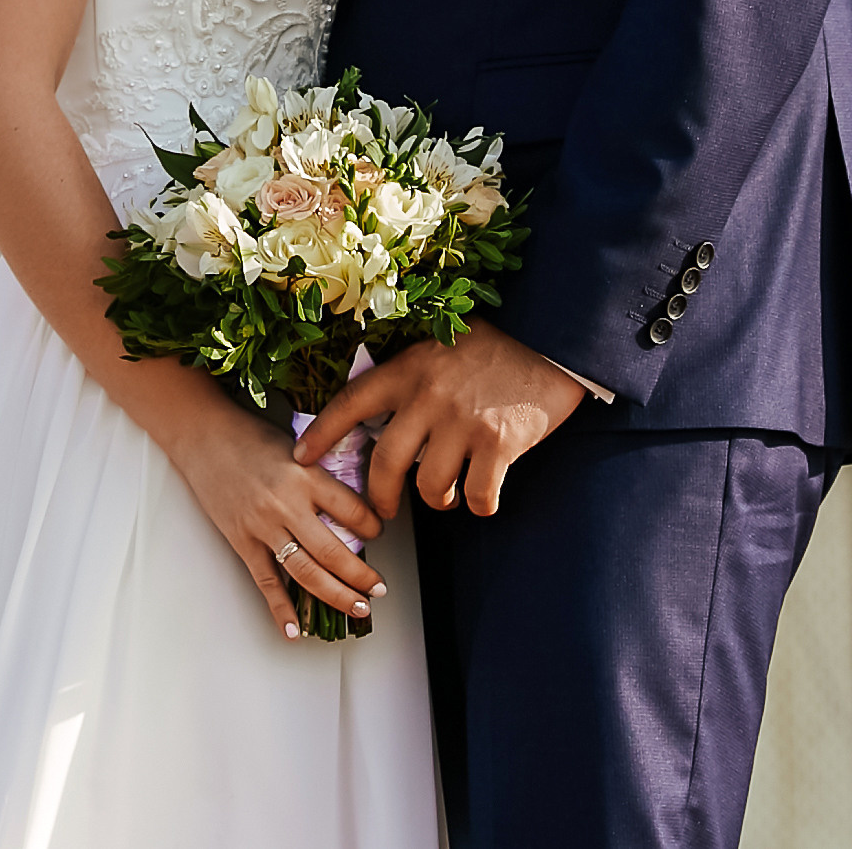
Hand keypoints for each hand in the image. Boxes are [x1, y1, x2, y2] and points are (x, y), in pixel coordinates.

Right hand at [168, 388, 386, 640]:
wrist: (204, 436)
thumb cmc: (250, 434)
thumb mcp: (296, 444)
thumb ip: (320, 474)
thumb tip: (347, 504)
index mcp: (304, 474)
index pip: (351, 509)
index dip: (372, 526)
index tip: (380, 533)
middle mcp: (286, 504)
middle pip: (333, 551)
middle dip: (361, 576)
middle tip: (378, 589)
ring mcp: (263, 526)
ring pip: (306, 572)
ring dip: (335, 595)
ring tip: (357, 607)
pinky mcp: (242, 541)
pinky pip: (266, 581)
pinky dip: (281, 610)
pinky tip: (296, 631)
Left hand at [294, 328, 583, 522]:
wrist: (551, 340)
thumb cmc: (496, 345)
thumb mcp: (443, 345)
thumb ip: (413, 378)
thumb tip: (383, 420)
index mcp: (411, 366)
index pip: (353, 402)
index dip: (323, 433)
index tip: (301, 457)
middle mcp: (430, 394)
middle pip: (387, 463)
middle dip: (380, 497)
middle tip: (383, 512)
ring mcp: (464, 421)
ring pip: (429, 486)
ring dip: (437, 500)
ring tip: (447, 493)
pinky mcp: (499, 444)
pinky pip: (478, 496)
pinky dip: (480, 504)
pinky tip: (484, 492)